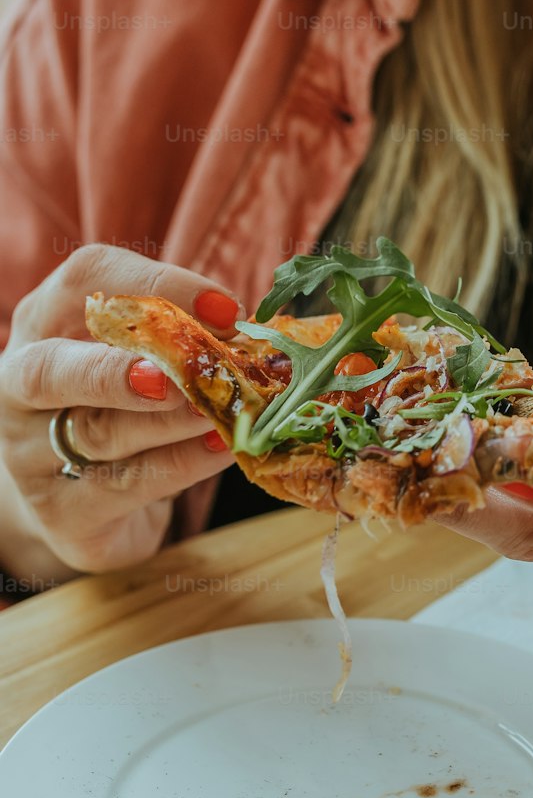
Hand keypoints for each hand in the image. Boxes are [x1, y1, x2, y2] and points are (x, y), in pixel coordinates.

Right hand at [0, 244, 240, 576]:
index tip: (226, 307)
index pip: (84, 282)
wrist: (83, 503)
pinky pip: (125, 486)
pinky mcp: (62, 515)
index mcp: (43, 323)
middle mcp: (18, 386)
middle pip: (50, 369)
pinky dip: (182, 464)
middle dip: (117, 369)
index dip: (155, 285)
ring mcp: (30, 457)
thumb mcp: (140, 360)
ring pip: (96, 433)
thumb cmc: (119, 409)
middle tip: (178, 374)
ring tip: (219, 410)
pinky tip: (223, 448)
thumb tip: (245, 332)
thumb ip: (178, 340)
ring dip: (168, 420)